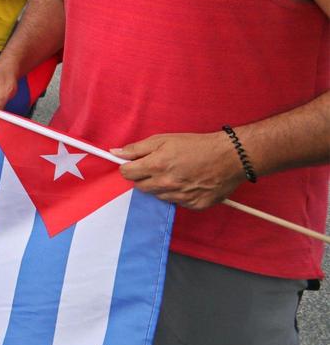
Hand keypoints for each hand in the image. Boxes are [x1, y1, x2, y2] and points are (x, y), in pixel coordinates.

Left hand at [113, 132, 244, 208]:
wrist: (230, 157)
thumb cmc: (197, 145)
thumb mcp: (163, 140)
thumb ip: (137, 148)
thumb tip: (115, 152)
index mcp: (155, 167)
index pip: (127, 174)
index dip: (128, 167)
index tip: (134, 164)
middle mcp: (166, 185)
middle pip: (140, 187)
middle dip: (143, 177)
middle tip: (156, 167)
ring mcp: (180, 197)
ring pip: (157, 195)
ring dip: (160, 186)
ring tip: (175, 173)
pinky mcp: (194, 205)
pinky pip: (176, 202)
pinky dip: (177, 194)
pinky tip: (187, 182)